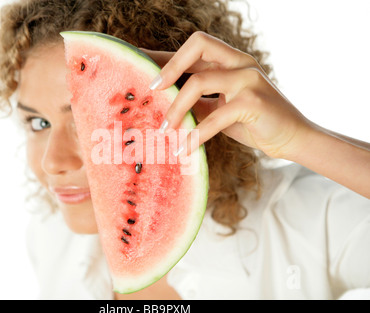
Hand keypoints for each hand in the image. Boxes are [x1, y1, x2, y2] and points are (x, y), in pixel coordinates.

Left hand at [144, 31, 311, 159]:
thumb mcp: (220, 109)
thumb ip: (198, 102)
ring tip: (165, 129)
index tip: (140, 62)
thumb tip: (165, 106)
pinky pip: (216, 116)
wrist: (292, 138)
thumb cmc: (253, 123)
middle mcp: (240, 63)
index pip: (195, 48)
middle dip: (170, 64)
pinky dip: (197, 134)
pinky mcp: (254, 102)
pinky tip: (185, 148)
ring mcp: (248, 79)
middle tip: (152, 89)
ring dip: (177, 108)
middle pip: (199, 44)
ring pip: (200, 82)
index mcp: (231, 61)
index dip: (166, 55)